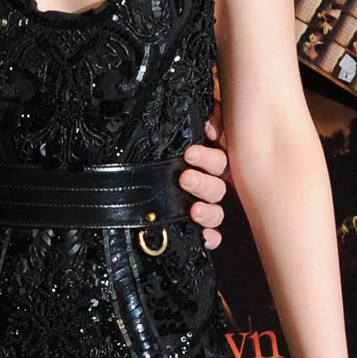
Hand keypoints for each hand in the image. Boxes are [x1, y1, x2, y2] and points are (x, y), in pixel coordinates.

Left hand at [177, 117, 228, 251]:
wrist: (138, 187)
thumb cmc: (167, 150)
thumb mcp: (184, 131)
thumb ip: (207, 120)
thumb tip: (210, 126)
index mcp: (210, 162)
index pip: (218, 160)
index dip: (208, 157)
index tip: (190, 153)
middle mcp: (210, 185)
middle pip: (216, 187)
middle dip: (202, 183)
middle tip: (186, 178)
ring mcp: (206, 207)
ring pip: (216, 211)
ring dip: (208, 211)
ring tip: (194, 210)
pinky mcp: (200, 227)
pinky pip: (212, 235)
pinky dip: (211, 237)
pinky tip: (205, 237)